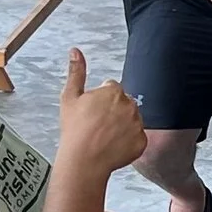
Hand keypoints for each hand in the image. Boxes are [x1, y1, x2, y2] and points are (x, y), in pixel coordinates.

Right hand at [53, 47, 147, 178]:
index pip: (111, 88)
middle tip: (98, 125)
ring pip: (132, 119)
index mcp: (114, 91)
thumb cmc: (75, 129)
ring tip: (105, 136)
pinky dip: (128, 141)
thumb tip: (75, 51)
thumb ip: (76, 72)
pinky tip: (114, 146)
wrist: (84, 160)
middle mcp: (130, 105)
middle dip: (113, 110)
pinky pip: (137, 137)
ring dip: (122, 125)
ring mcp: (138, 124)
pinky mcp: (142, 141)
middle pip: (124, 103)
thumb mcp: (70, 97)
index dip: (100, 100)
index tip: (92, 111)